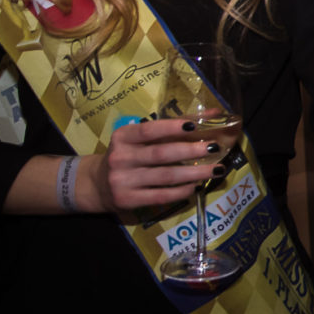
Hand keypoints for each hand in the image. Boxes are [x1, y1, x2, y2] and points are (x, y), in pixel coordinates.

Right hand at [88, 117, 228, 211]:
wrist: (97, 184)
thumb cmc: (128, 155)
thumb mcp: (140, 139)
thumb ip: (173, 127)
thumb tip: (213, 113)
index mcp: (123, 137)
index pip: (148, 130)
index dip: (171, 127)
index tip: (194, 126)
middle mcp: (120, 158)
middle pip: (161, 154)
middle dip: (190, 151)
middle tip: (215, 147)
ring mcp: (123, 180)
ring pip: (165, 176)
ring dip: (194, 173)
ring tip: (216, 169)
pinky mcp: (128, 200)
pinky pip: (161, 196)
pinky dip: (182, 191)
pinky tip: (197, 186)